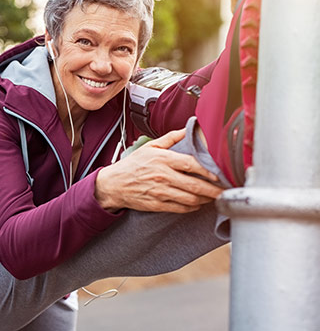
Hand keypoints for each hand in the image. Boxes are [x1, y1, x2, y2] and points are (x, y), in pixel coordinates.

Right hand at [95, 129, 222, 213]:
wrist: (113, 185)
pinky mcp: (157, 205)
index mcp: (162, 159)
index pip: (191, 165)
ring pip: (190, 199)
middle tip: (224, 191)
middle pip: (195, 185)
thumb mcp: (149, 147)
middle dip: (214, 190)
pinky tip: (197, 203)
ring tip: (212, 197)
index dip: (209, 171)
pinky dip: (192, 207)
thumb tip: (188, 129)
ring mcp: (160, 192)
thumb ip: (171, 138)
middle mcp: (163, 176)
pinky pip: (181, 208)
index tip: (219, 175)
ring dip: (205, 199)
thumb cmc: (132, 165)